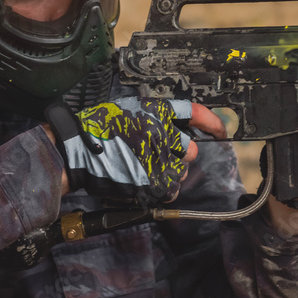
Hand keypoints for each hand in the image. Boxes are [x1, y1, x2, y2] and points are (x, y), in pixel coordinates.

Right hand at [44, 100, 223, 203]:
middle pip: (191, 150)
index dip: (212, 122)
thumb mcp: (128, 108)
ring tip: (145, 168)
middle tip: (159, 156)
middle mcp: (164, 134)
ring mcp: (160, 160)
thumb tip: (173, 125)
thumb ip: (154, 116)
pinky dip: (161, 189)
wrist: (77, 151)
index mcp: (158, 111)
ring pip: (181, 171)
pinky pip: (170, 189)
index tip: (221, 131)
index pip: (196, 113)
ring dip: (169, 172)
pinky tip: (144, 181)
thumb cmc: (98, 127)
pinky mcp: (154, 182)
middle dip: (181, 155)